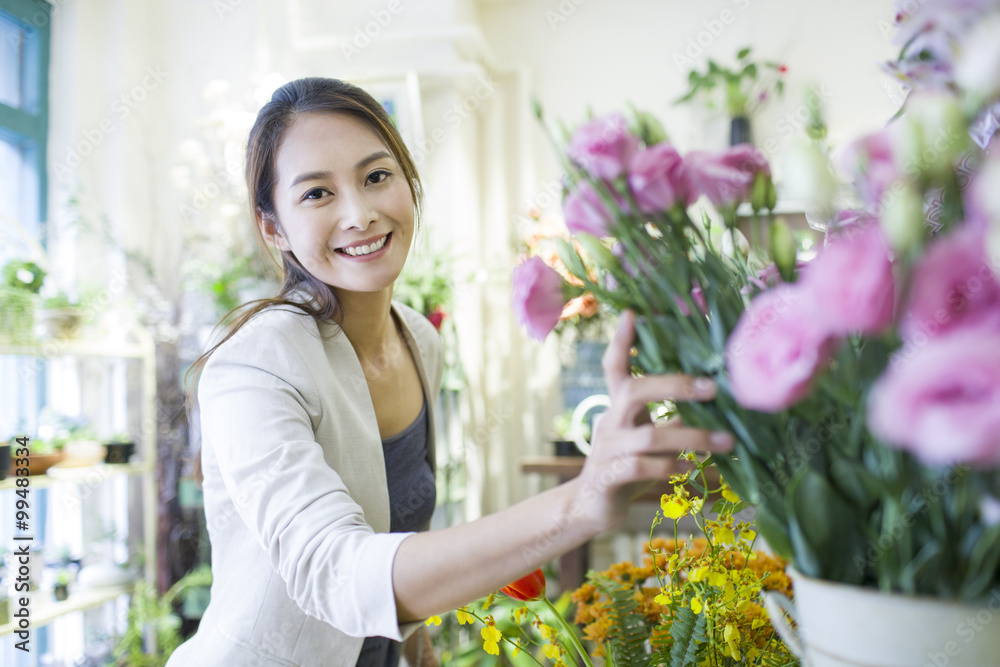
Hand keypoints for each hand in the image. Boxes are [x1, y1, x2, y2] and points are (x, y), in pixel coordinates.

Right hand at [572, 310, 733, 532]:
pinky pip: (643, 468)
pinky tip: (697, 471)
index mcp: (617, 406)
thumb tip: (716, 403)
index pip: (613, 366)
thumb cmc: (629, 465)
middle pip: (634, 391)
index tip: (632, 313)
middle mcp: (609, 421)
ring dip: (693, 437)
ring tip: (726, 442)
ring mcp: (607, 449)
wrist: (592, 506)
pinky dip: (674, 468)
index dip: (620, 340)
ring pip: (650, 437)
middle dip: (675, 385)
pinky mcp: (609, 477)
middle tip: (713, 388)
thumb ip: (671, 419)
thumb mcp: (648, 436)